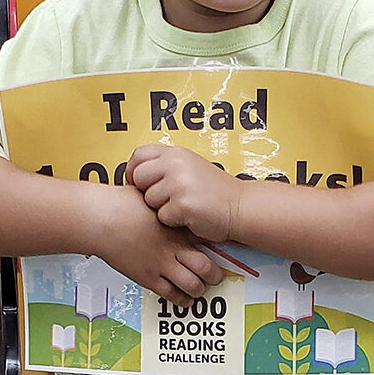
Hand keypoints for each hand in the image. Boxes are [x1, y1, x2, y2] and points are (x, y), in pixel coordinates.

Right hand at [91, 185, 222, 306]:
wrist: (102, 219)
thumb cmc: (121, 204)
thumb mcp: (150, 196)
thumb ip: (165, 202)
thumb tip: (170, 197)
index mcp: (176, 225)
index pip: (206, 237)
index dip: (216, 244)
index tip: (220, 248)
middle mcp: (173, 246)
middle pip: (206, 266)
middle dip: (215, 274)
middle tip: (217, 276)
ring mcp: (161, 263)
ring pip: (192, 284)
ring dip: (200, 289)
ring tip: (201, 289)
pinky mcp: (147, 276)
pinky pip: (170, 294)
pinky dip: (181, 300)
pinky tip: (185, 300)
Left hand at [124, 144, 241, 242]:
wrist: (240, 206)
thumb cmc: (215, 191)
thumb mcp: (190, 166)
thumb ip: (165, 166)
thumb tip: (135, 174)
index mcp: (176, 153)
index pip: (139, 155)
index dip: (133, 171)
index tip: (137, 183)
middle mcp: (176, 164)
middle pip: (139, 177)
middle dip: (146, 192)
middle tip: (164, 199)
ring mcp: (179, 183)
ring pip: (149, 200)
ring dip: (162, 208)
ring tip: (182, 206)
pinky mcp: (183, 204)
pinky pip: (162, 217)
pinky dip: (173, 221)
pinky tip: (189, 216)